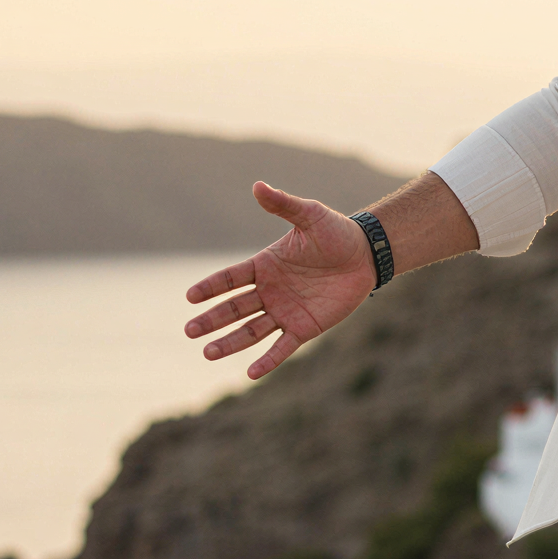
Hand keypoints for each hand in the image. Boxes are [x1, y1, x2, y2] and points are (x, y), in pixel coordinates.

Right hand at [183, 182, 376, 379]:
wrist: (367, 255)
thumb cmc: (336, 232)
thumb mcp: (310, 216)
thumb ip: (283, 205)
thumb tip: (258, 185)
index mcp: (264, 265)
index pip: (229, 278)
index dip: (210, 287)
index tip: (190, 297)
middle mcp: (269, 291)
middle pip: (234, 308)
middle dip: (212, 319)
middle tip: (190, 330)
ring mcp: (285, 311)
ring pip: (250, 330)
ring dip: (229, 342)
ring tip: (207, 352)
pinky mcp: (305, 327)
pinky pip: (282, 346)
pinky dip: (267, 360)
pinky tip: (251, 372)